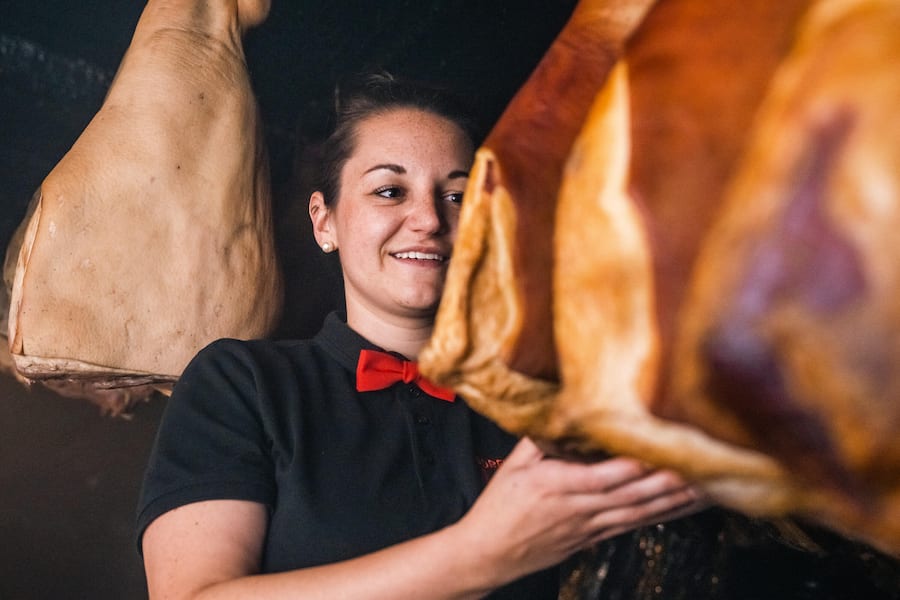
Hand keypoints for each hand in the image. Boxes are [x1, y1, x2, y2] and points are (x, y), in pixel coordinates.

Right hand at [454, 437, 705, 586]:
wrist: (487, 554)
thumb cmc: (498, 508)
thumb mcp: (512, 465)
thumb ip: (541, 438)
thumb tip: (566, 411)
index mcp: (555, 485)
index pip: (601, 476)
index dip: (633, 467)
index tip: (660, 451)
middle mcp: (577, 508)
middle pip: (630, 496)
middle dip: (669, 483)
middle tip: (702, 469)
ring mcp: (589, 526)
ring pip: (639, 513)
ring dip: (674, 502)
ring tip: (707, 488)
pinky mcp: (593, 538)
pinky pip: (634, 525)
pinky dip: (661, 516)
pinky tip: (682, 507)